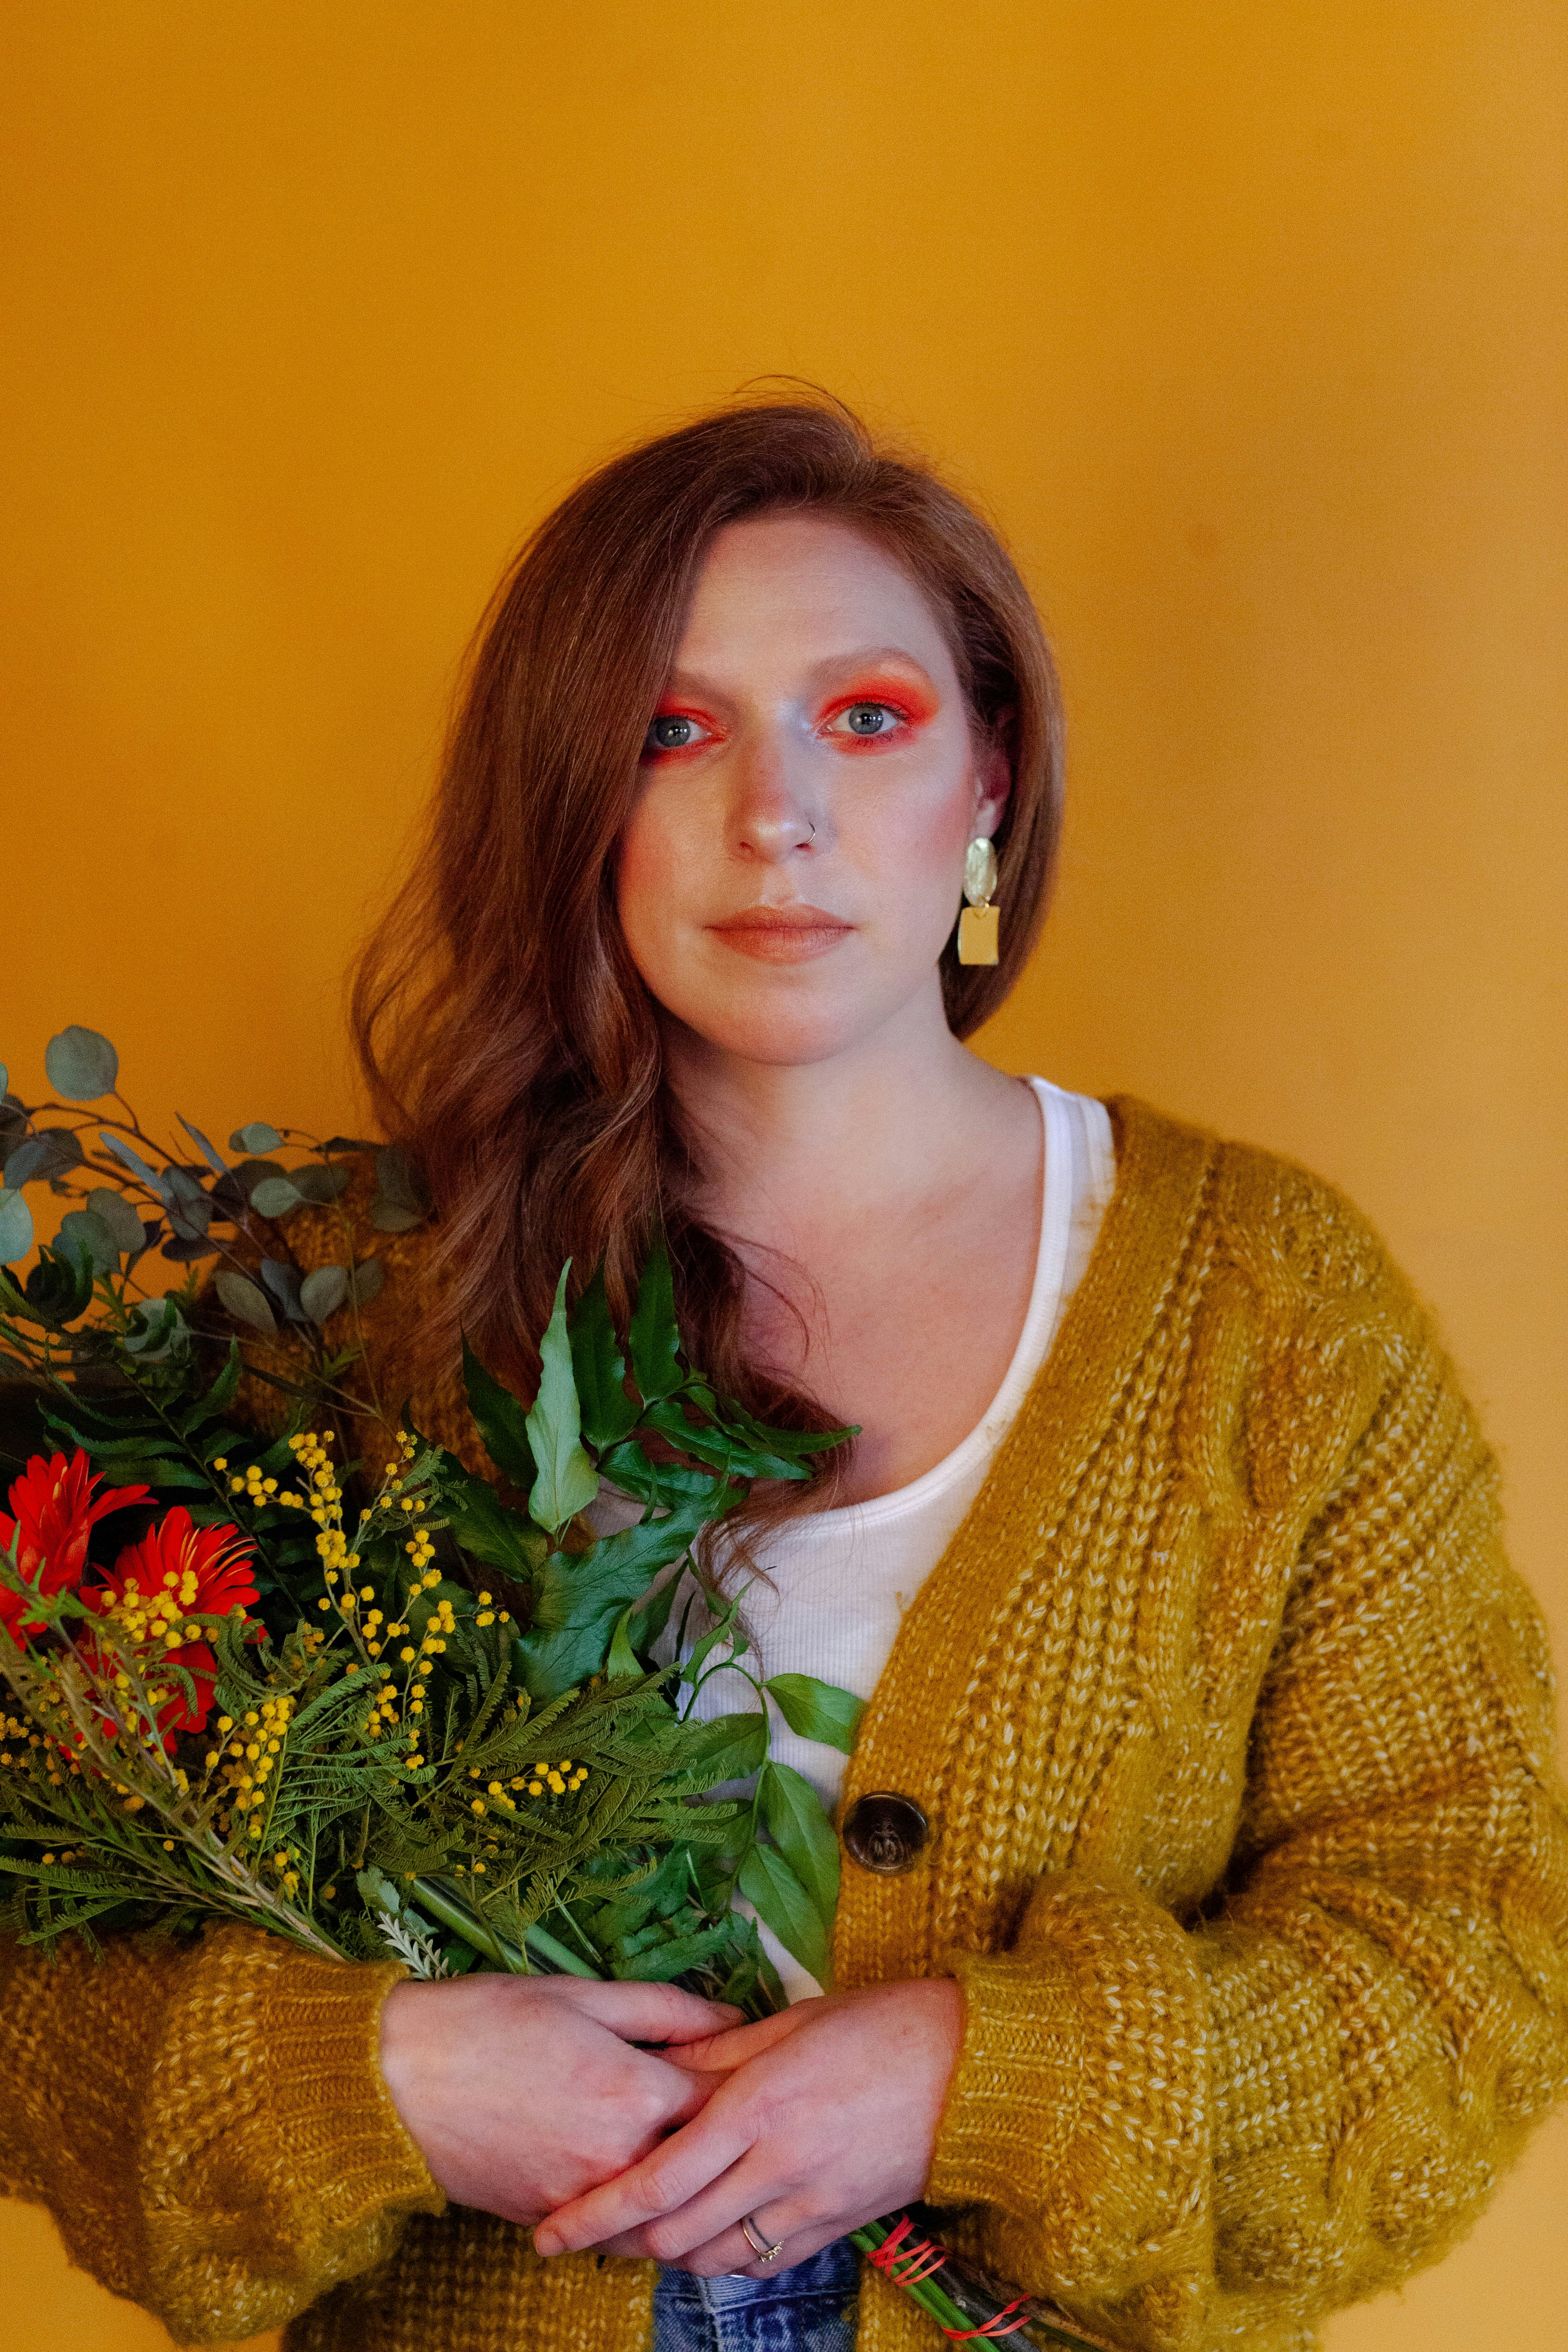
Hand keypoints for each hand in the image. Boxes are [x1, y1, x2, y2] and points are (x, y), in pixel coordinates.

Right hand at [378, 1974, 740, 2224]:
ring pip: (660, 2210)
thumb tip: (732, 2022)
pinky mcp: (549, 2218)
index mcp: (635, 2092)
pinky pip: (610, 2226)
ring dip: (683, 2190)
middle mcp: (619, 2156)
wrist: (397, 2077)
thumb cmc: (488, 2020)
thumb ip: (667, 2011)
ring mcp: (583, 2197)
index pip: (726, 2103)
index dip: (749, 2087)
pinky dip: (631, 2210)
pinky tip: (636, 2181)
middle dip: (727, 2146)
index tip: (763, 2076)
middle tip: (745, 2125)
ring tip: (698, 2161)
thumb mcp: (583, 1994)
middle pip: (702, 2165)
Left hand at [532, 1977, 963, 2274]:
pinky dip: (721, 2257)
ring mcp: (810, 2202)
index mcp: (758, 2105)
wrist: (970, 2070)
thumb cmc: (879, 2027)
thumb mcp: (790, 2022)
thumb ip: (717, 2048)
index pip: (658, 2179)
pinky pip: (762, 2262)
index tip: (551, 2230)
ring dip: (666, 2254)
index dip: (597, 2213)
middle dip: (618, 2243)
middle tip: (581, 2233)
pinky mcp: (837, 2225)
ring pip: (713, 2257)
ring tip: (632, 2236)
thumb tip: (660, 2062)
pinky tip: (702, 2236)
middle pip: (675, 2231)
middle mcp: (778, 2163)